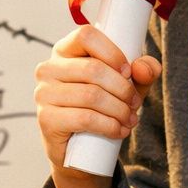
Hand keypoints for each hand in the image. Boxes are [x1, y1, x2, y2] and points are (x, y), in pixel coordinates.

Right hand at [33, 26, 160, 187]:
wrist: (81, 152)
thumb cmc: (103, 108)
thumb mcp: (126, 86)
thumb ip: (142, 72)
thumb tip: (144, 67)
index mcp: (65, 50)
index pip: (86, 35)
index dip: (112, 52)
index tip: (128, 72)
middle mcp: (48, 68)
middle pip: (93, 68)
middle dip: (123, 88)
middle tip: (135, 104)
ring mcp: (44, 94)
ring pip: (91, 95)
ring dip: (119, 110)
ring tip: (130, 119)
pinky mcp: (46, 119)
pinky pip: (84, 118)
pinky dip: (109, 126)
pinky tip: (119, 131)